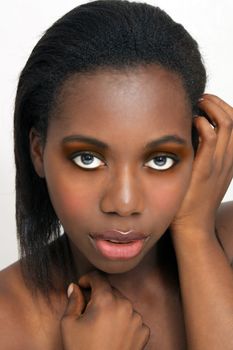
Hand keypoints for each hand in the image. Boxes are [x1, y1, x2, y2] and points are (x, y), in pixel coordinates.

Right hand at [61, 270, 149, 349]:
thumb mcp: (68, 324)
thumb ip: (72, 300)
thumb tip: (74, 287)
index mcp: (106, 300)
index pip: (98, 278)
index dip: (88, 279)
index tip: (82, 285)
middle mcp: (125, 305)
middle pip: (111, 291)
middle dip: (100, 296)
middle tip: (89, 310)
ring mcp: (137, 319)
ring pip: (122, 304)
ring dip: (113, 308)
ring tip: (102, 325)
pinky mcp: (144, 332)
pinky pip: (132, 318)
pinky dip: (124, 321)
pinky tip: (114, 334)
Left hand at [171, 94, 232, 236]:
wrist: (193, 226)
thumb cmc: (193, 199)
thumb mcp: (206, 175)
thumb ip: (204, 155)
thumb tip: (192, 133)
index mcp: (230, 159)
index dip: (225, 108)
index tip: (207, 103)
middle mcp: (229, 159)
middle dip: (218, 102)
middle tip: (202, 98)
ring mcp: (219, 164)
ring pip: (226, 124)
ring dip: (212, 107)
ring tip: (197, 103)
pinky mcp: (205, 169)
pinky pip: (211, 138)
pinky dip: (203, 123)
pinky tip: (191, 121)